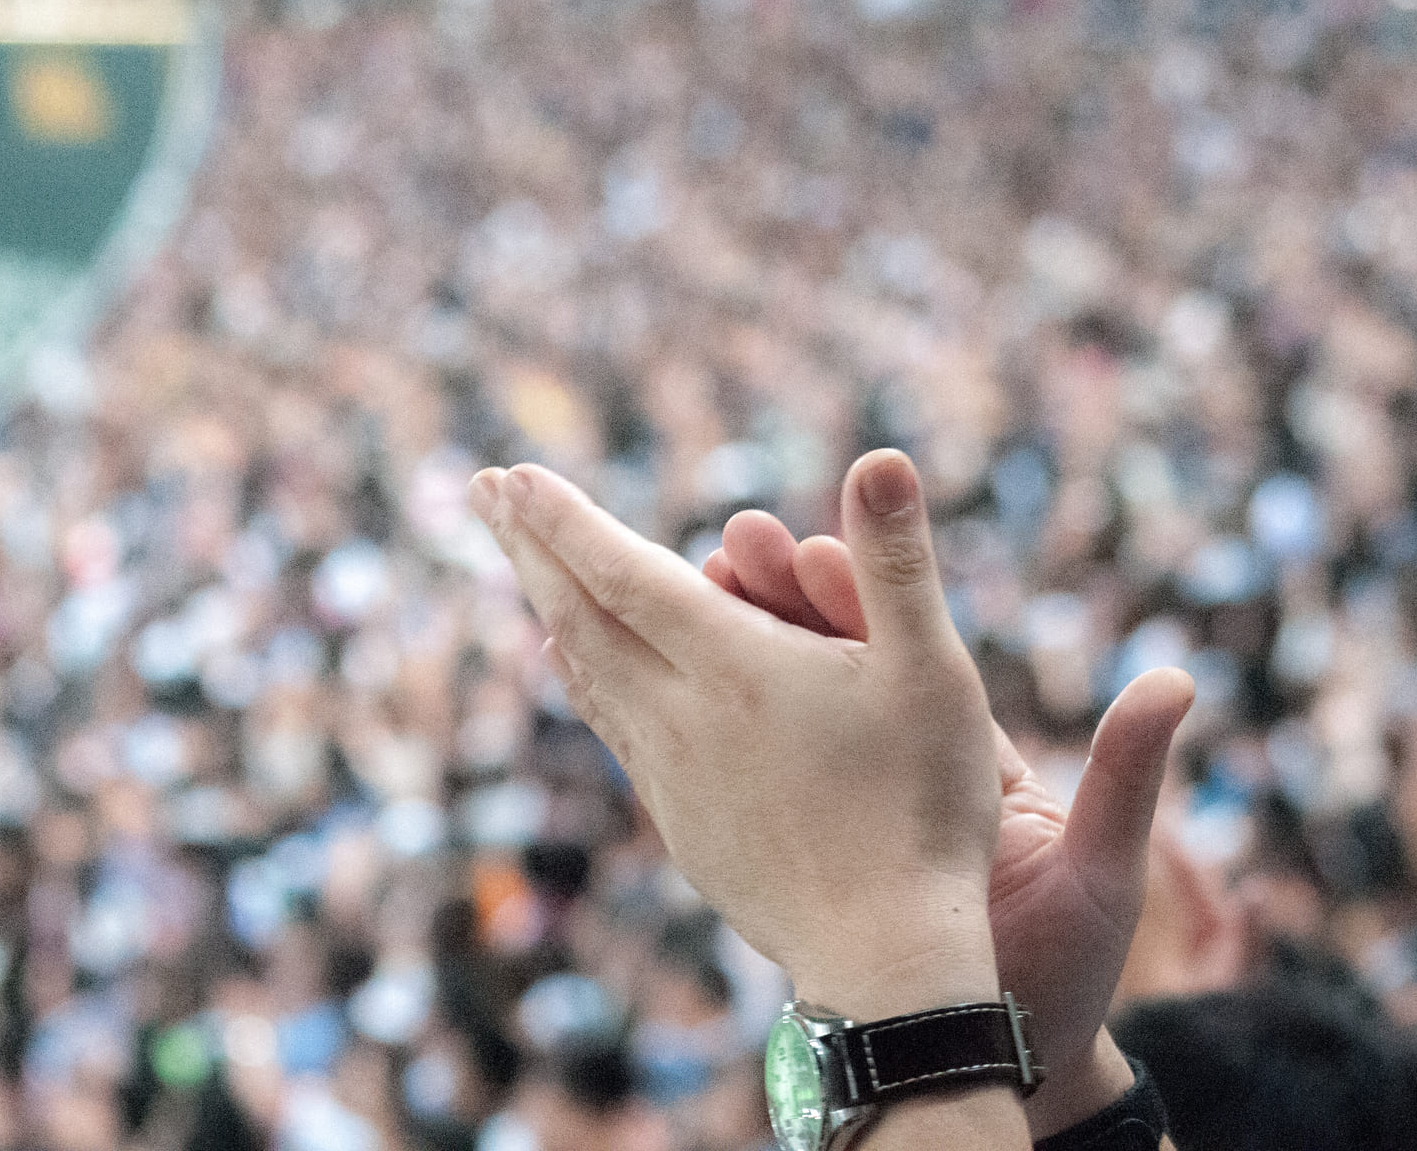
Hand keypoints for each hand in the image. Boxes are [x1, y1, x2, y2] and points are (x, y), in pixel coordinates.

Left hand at [468, 451, 1005, 1022]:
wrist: (882, 960)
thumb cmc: (921, 809)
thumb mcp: (933, 672)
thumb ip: (896, 561)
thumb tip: (882, 456)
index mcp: (731, 669)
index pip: (621, 574)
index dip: (565, 520)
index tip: (514, 475)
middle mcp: (679, 715)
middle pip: (578, 615)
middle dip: (528, 544)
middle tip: (483, 487)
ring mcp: (669, 773)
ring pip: (586, 673)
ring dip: (548, 605)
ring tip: (523, 565)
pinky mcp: (678, 819)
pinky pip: (612, 724)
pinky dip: (583, 675)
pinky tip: (582, 666)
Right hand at [705, 506, 1194, 1136]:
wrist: (1010, 1050)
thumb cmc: (1070, 970)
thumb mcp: (1099, 873)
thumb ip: (1126, 779)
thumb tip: (1175, 679)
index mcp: (967, 758)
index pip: (909, 659)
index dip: (859, 601)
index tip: (814, 549)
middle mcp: (904, 767)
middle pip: (832, 667)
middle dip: (777, 603)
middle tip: (727, 548)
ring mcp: (852, 804)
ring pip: (785, 715)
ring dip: (733, 655)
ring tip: (677, 598)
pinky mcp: (813, 849)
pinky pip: (760, 779)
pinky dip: (712, 735)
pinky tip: (658, 696)